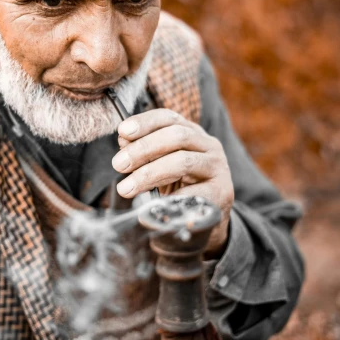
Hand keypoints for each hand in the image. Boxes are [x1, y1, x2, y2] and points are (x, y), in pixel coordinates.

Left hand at [112, 109, 233, 254]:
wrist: (204, 220)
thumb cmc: (177, 188)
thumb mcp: (158, 166)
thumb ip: (143, 152)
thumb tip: (124, 140)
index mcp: (192, 133)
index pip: (169, 118)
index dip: (145, 121)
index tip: (122, 131)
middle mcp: (208, 145)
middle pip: (176, 136)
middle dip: (143, 148)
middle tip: (118, 164)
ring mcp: (218, 167)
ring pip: (182, 162)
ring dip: (149, 174)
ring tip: (126, 188)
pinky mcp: (221, 192)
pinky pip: (192, 192)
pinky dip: (169, 198)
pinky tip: (153, 207)